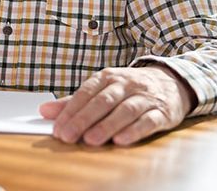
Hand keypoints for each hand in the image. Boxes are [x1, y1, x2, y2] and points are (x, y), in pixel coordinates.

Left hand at [39, 65, 194, 145]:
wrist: (171, 82)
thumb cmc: (130, 89)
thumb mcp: (102, 90)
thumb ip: (74, 102)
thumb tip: (45, 111)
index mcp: (108, 77)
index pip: (86, 93)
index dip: (70, 111)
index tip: (57, 128)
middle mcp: (126, 84)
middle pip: (103, 101)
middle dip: (84, 119)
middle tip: (68, 135)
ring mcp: (145, 97)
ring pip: (125, 110)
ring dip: (107, 125)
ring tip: (91, 140)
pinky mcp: (162, 112)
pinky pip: (148, 121)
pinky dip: (134, 130)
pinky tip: (121, 140)